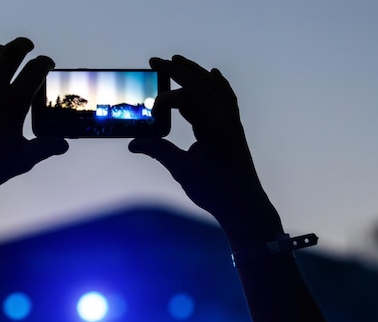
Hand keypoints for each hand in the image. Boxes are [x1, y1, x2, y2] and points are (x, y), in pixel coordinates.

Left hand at [0, 37, 67, 191]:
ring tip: (3, 51)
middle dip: (23, 46)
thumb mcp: (25, 158)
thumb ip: (46, 147)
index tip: (47, 63)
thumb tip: (63, 145)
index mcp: (14, 103)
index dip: (45, 62)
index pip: (35, 70)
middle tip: (28, 46)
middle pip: (10, 53)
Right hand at [129, 55, 280, 241]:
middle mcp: (225, 118)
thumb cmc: (214, 191)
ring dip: (195, 71)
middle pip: (199, 83)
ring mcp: (232, 120)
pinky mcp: (235, 126)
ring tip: (177, 60)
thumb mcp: (182, 171)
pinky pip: (228, 96)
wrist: (244, 205)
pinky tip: (213, 74)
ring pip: (214, 86)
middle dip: (176, 70)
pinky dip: (219, 83)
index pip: (186, 98)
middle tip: (154, 61)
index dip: (164, 99)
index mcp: (212, 127)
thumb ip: (158, 151)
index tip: (151, 113)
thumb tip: (133, 144)